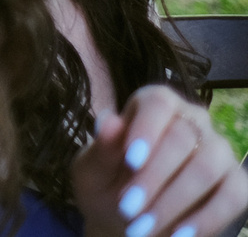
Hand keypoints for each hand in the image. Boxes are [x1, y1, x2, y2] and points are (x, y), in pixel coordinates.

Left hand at [73, 84, 247, 236]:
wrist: (128, 218)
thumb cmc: (106, 184)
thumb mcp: (92, 169)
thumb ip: (101, 148)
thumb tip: (108, 120)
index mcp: (154, 104)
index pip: (158, 103)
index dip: (146, 130)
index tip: (130, 161)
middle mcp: (192, 121)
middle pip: (182, 137)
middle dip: (153, 177)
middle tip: (126, 209)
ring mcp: (218, 151)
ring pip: (208, 167)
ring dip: (174, 201)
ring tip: (142, 228)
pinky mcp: (236, 183)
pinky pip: (233, 197)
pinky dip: (207, 219)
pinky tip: (179, 236)